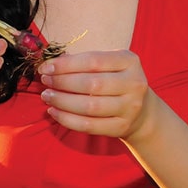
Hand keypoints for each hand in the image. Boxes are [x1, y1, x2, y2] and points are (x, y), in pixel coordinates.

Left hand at [37, 50, 154, 138]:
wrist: (142, 110)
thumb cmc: (117, 81)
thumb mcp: (109, 65)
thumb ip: (85, 62)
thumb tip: (51, 65)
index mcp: (130, 61)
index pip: (93, 61)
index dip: (66, 64)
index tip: (46, 67)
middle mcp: (134, 83)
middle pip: (91, 84)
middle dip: (62, 82)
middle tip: (45, 81)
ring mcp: (130, 107)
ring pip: (89, 106)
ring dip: (62, 101)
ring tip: (47, 96)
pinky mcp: (122, 127)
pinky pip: (89, 125)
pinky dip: (67, 119)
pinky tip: (54, 111)